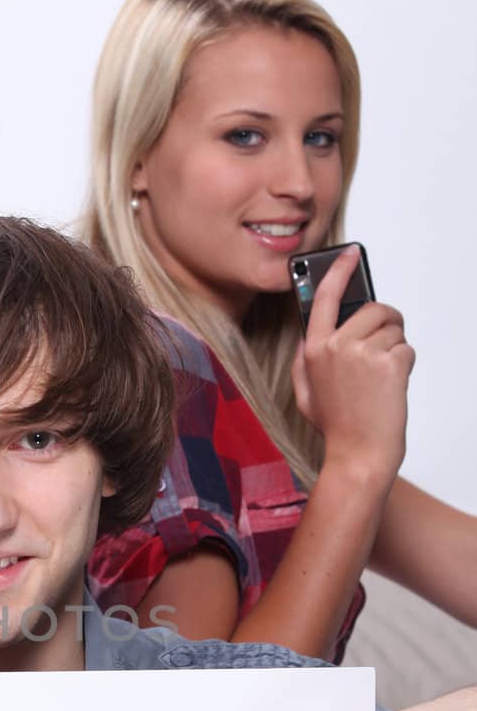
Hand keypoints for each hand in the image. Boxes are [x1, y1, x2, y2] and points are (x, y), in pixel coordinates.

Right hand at [291, 247, 414, 481]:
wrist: (359, 455)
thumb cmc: (336, 428)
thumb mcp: (305, 395)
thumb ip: (302, 363)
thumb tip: (308, 339)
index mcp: (313, 350)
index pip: (324, 298)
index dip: (340, 272)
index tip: (352, 255)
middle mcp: (336, 346)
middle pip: (371, 309)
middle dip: (385, 323)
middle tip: (383, 347)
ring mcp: (363, 353)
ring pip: (393, 329)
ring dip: (395, 347)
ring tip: (382, 377)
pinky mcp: (389, 363)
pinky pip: (406, 348)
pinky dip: (405, 365)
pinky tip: (391, 387)